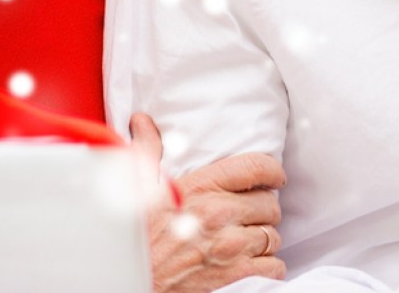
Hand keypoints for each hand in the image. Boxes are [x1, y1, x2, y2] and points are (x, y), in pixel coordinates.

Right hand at [130, 112, 287, 292]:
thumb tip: (142, 121)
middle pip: (269, 203)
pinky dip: (268, 266)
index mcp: (202, 188)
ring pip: (271, 235)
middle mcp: (220, 215)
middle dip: (263, 208)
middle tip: (251, 214)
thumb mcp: (137, 191)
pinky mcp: (234, 278)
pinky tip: (253, 263)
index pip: (257, 167)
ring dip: (264, 238)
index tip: (275, 177)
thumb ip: (147, 152)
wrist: (123, 284)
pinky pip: (273, 267)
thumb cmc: (133, 240)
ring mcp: (230, 249)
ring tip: (249, 240)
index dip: (272, 171)